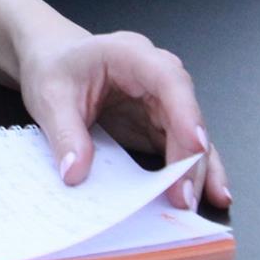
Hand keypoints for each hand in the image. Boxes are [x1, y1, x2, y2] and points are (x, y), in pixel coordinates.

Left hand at [15, 30, 231, 210]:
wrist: (53, 61)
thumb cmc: (55, 67)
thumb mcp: (50, 97)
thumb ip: (65, 134)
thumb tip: (75, 174)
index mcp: (132, 55)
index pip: (169, 81)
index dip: (186, 113)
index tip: (195, 147)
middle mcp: (157, 77)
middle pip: (186, 116)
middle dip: (189, 158)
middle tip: (183, 198)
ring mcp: (162, 103)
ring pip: (191, 137)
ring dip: (195, 171)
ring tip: (191, 205)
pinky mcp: (159, 125)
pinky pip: (182, 149)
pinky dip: (191, 172)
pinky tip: (208, 196)